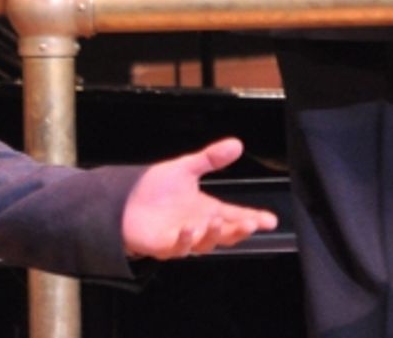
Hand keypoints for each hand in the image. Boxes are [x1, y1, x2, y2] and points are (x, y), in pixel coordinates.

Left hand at [121, 137, 277, 258]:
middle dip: (239, 230)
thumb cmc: (153, 188)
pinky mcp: (164, 245)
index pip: (235, 216)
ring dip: (213, 234)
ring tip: (216, 221)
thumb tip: (237, 144)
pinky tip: (189, 229)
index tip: (270, 220)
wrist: (122, 199)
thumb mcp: (185, 169)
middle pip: (225, 234)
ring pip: (205, 243)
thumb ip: (210, 158)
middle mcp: (199, 226)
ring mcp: (182, 238)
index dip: (254, 218)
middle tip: (251, 223)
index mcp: (206, 210)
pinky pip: (178, 247)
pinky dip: (185, 240)